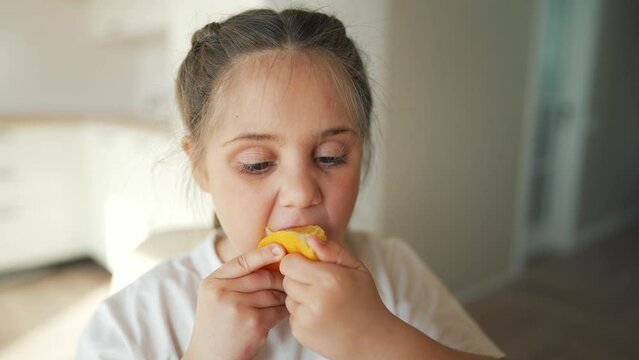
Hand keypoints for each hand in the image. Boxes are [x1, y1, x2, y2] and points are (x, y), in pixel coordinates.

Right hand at [183, 244, 287, 359]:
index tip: (281, 249)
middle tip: (289, 280)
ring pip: (273, 294)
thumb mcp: (216, 295)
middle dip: (279, 279)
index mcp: (212, 282)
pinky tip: (283, 313)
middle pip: (262, 277)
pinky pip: (278, 311)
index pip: (243, 261)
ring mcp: (238, 308)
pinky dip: (284, 311)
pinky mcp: (253, 324)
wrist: (210, 358)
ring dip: (283, 296)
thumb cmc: (218, 324)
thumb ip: (235, 278)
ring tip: (286, 297)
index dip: (264, 254)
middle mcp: (222, 293)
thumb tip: (270, 255)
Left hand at [280, 237, 394, 358]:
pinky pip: (291, 314)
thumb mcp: (357, 269)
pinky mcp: (301, 333)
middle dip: (299, 279)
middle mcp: (315, 299)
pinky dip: (302, 313)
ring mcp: (306, 318)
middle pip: (287, 279)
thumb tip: (309, 239)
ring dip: (300, 297)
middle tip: (320, 286)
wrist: (372, 340)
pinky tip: (321, 316)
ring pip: (288, 297)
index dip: (298, 262)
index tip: (309, 266)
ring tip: (323, 302)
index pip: (289, 263)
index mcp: (329, 279)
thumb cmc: (365, 301)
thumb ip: (333, 251)